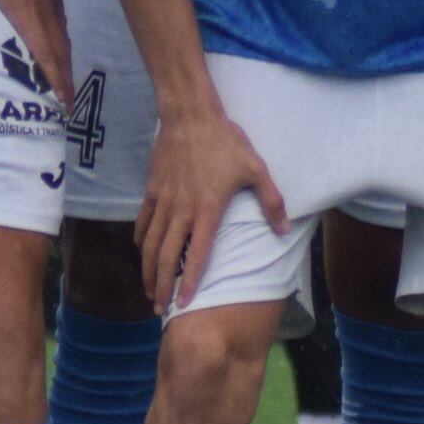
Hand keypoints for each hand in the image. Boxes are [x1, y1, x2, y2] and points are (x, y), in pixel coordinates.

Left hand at [0, 0, 73, 123]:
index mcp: (29, 14)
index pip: (46, 54)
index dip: (56, 80)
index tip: (65, 103)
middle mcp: (46, 12)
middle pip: (61, 51)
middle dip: (65, 78)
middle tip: (68, 103)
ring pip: (63, 37)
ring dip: (64, 60)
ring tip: (64, 79)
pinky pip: (61, 23)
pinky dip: (61, 40)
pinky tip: (56, 42)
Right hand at [139, 104, 280, 312]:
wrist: (190, 115)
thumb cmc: (225, 142)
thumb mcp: (256, 169)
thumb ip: (271, 201)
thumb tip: (283, 230)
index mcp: (207, 210)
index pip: (197, 255)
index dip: (190, 282)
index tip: (185, 304)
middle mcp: (182, 211)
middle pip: (167, 257)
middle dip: (162, 286)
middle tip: (160, 308)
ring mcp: (163, 201)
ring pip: (150, 244)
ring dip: (148, 270)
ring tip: (149, 290)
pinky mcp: (152, 190)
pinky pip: (142, 222)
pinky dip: (140, 241)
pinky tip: (141, 253)